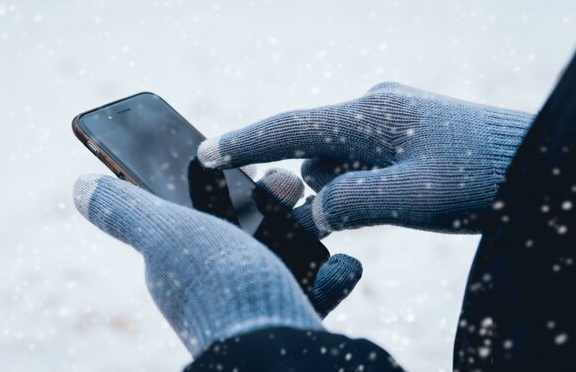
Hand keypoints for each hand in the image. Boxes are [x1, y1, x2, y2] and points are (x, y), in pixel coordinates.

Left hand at [72, 170, 360, 355]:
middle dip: (268, 200)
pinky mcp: (290, 318)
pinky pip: (315, 290)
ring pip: (282, 256)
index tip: (241, 160)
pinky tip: (342, 266)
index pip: (196, 211)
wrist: (274, 348)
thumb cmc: (218, 286)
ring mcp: (253, 302)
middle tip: (289, 181)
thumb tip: (81, 186)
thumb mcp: (165, 236)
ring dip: (302, 231)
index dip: (216, 181)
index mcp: (183, 261)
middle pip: (244, 229)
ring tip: (317, 213)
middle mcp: (215, 283)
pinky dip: (331, 276)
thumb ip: (127, 211)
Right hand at [198, 82, 533, 235]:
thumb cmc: (481, 178)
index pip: (287, 129)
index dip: (241, 143)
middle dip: (302, 181)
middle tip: (305, 212)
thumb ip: (348, 202)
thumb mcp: (409, 198)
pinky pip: (362, 160)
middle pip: (312, 148)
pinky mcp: (407, 135)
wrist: (538, 166)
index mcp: (368, 116)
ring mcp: (393, 119)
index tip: (203, 153)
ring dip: (337, 188)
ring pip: (339, 158)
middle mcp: (374, 109)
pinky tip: (379, 203)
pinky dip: (357, 184)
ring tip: (366, 212)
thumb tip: (313, 209)